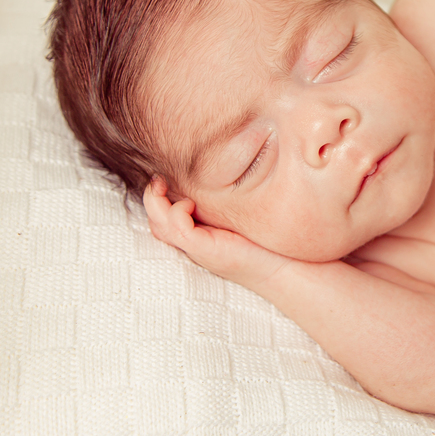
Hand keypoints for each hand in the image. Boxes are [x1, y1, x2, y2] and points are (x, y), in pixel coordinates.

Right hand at [143, 177, 292, 287]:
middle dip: (150, 198)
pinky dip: (177, 212)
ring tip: (164, 186)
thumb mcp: (239, 216)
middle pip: (155, 222)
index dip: (157, 198)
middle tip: (158, 179)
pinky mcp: (205, 249)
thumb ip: (226, 202)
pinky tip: (191, 204)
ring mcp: (197, 249)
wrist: (283, 267)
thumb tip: (227, 169)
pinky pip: (177, 229)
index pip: (163, 218)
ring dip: (157, 203)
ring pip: (159, 225)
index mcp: (198, 237)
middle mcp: (193, 245)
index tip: (163, 177)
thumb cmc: (265, 241)